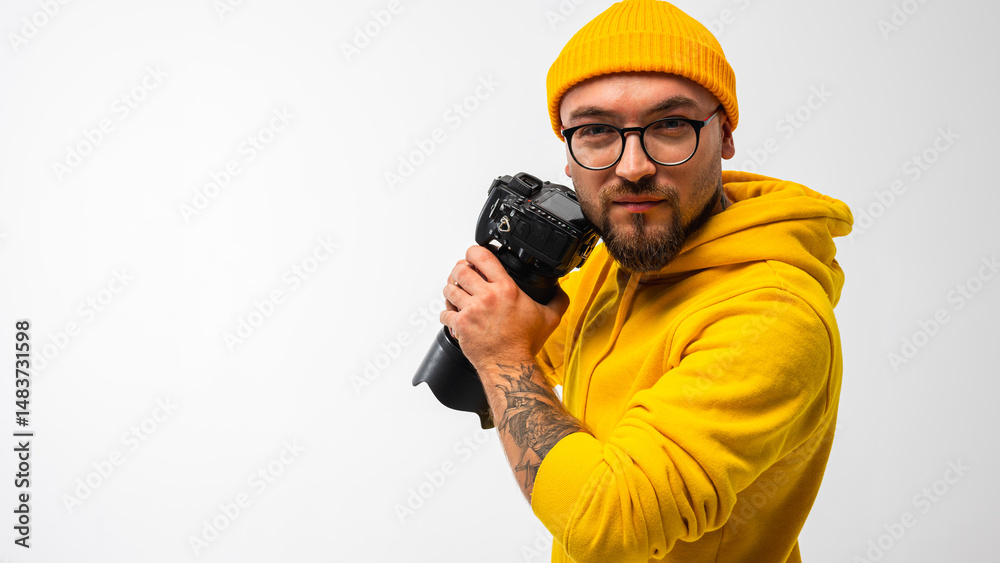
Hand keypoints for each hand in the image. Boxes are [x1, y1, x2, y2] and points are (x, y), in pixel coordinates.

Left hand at [440, 246, 567, 370]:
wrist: (510, 365)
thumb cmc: (525, 343)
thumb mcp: (549, 318)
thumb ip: (557, 300)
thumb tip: (561, 289)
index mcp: (506, 289)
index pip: (482, 256)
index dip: (473, 251)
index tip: (473, 255)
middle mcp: (487, 297)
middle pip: (460, 270)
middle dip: (459, 270)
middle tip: (462, 276)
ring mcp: (471, 311)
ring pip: (449, 289)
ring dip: (451, 291)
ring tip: (457, 295)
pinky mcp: (461, 325)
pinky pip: (444, 313)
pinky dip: (447, 313)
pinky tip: (454, 316)